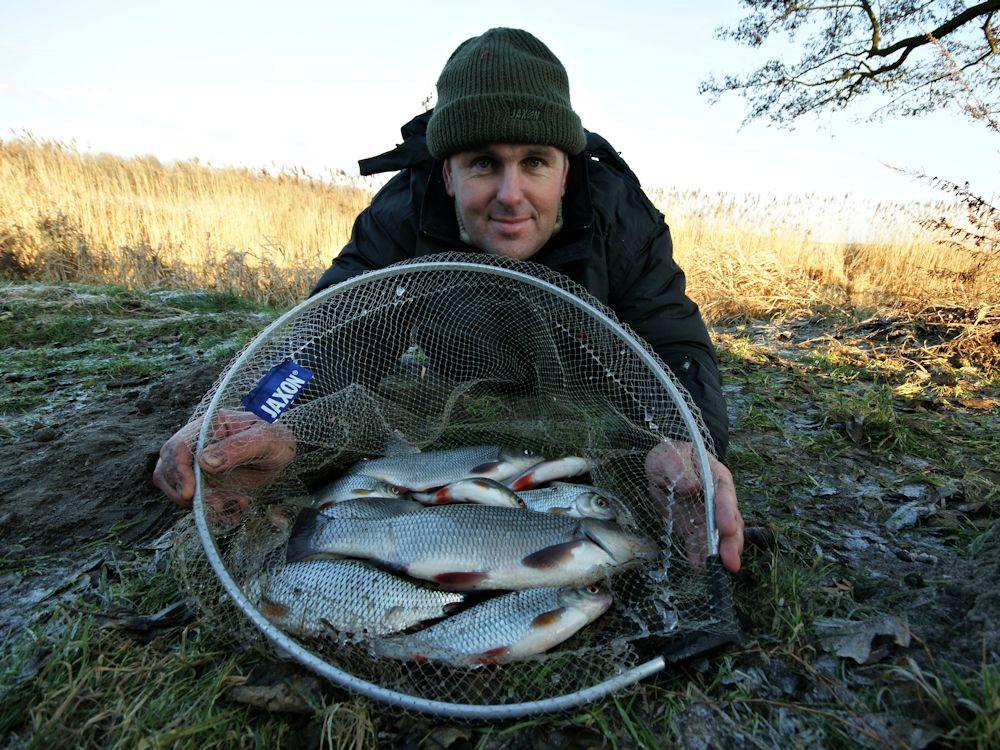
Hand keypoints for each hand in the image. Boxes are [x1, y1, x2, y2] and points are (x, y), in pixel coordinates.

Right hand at [153, 409, 295, 513]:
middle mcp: (197, 442)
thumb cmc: (275, 438)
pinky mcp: (203, 479)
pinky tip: (236, 503)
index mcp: (209, 425)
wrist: (281, 450)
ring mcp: (197, 462)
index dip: (178, 471)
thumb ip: (237, 448)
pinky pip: (194, 497)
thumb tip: (204, 461)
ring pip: (175, 486)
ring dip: (197, 501)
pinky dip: (210, 506)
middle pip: (167, 467)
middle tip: (210, 504)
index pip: (179, 446)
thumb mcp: (264, 439)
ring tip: (227, 504)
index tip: (189, 493)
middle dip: (181, 491)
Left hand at [645, 441, 743, 572]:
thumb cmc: (670, 457)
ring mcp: (708, 516)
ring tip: (715, 570)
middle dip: (731, 543)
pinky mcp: (694, 528)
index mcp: (716, 477)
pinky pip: (699, 544)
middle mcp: (718, 500)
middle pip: (730, 522)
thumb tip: (691, 487)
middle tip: (730, 562)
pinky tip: (697, 567)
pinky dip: (699, 556)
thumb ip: (679, 468)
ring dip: (719, 555)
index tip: (726, 528)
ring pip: (719, 538)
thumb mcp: (669, 457)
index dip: (727, 512)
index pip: (725, 495)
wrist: (662, 468)